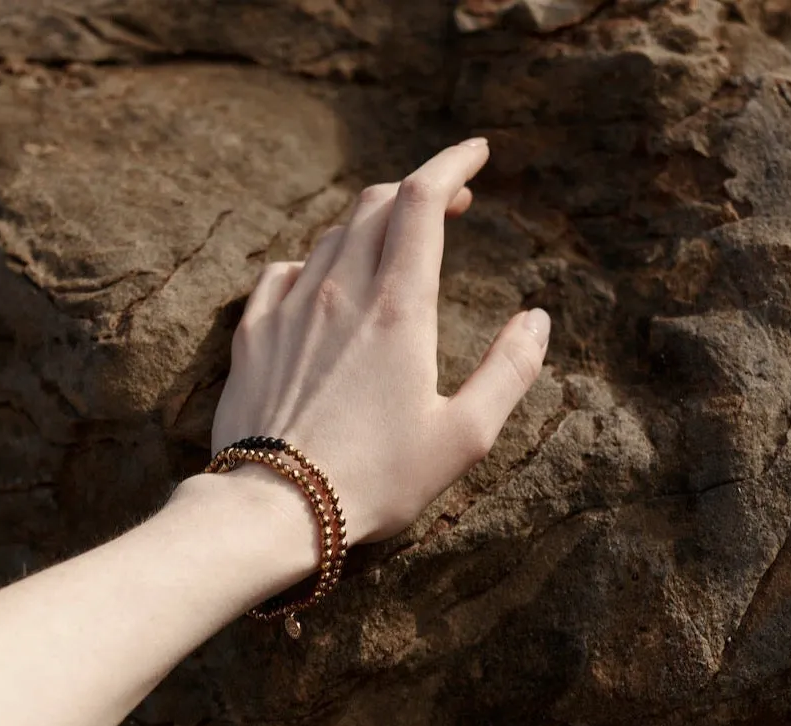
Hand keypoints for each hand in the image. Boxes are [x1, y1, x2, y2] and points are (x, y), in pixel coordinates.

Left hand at [211, 138, 550, 544]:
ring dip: (370, 222)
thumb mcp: (464, 436)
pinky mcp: (253, 334)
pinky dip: (315, 262)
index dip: (454, 163)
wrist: (274, 508)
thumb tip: (538, 319)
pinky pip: (283, 272)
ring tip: (395, 242)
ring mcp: (289, 309)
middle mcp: (340, 292)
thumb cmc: (375, 479)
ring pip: (331, 234)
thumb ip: (509, 371)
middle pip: (378, 204)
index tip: (477, 152)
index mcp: (398, 307)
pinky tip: (324, 282)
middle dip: (419, 189)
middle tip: (451, 203)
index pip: (424, 200)